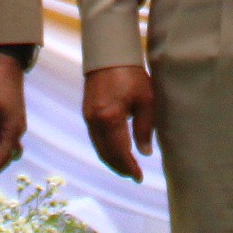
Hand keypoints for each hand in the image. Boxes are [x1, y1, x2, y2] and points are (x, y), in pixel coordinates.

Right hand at [84, 65, 158, 181]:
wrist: (109, 54)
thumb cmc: (131, 74)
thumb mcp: (145, 100)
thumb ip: (145, 128)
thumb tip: (145, 152)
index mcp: (110, 119)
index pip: (119, 152)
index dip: (129, 167)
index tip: (139, 178)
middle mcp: (95, 121)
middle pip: (106, 154)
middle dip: (120, 167)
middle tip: (134, 175)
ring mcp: (88, 117)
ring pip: (99, 147)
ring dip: (112, 160)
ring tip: (126, 167)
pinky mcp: (87, 112)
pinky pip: (95, 138)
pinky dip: (105, 148)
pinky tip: (115, 150)